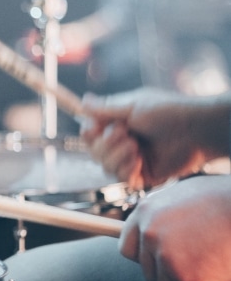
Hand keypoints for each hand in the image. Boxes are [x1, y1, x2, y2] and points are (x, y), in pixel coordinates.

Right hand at [80, 88, 229, 188]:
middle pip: (93, 152)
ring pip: (105, 166)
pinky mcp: (143, 175)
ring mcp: (132, 159)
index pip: (89, 133)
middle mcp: (122, 142)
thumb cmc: (169, 112)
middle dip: (105, 145)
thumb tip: (83, 101)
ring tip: (135, 147)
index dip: (89, 133)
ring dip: (117, 156)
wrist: (197, 130)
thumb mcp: (133, 105)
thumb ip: (105, 108)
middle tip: (125, 134)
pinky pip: (122, 179)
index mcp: (118, 123)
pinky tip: (139, 160)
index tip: (96, 128)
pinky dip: (126, 169)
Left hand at [119, 175, 230, 280]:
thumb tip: (156, 233)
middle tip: (196, 260)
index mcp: (145, 212)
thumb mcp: (184, 196)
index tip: (161, 260)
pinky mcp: (187, 277)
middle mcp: (150, 233)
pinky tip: (216, 271)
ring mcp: (166, 255)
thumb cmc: (224, 198)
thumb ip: (164, 217)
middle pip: (148, 270)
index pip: (128, 249)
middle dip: (169, 270)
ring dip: (185, 278)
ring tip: (209, 260)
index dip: (146, 257)